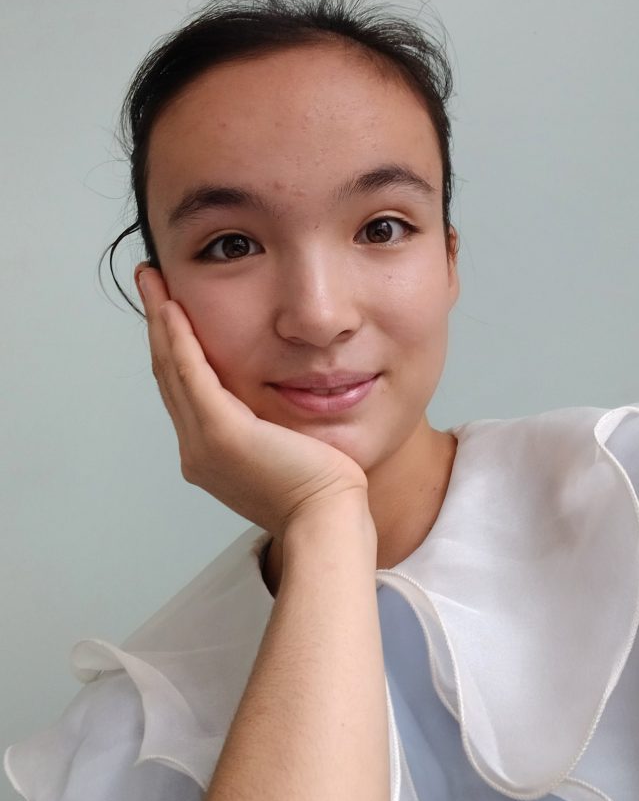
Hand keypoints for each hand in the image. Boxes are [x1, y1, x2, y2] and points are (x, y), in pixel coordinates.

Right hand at [133, 263, 370, 538]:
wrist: (327, 519)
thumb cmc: (322, 491)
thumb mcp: (288, 450)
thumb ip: (273, 426)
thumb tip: (280, 407)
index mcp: (211, 455)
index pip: (185, 389)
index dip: (173, 347)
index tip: (169, 309)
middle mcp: (197, 449)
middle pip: (169, 374)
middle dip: (158, 326)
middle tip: (150, 283)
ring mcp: (203, 443)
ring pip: (172, 368)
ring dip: (160, 321)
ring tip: (152, 281)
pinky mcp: (221, 433)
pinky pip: (192, 373)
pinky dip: (179, 338)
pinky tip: (174, 306)